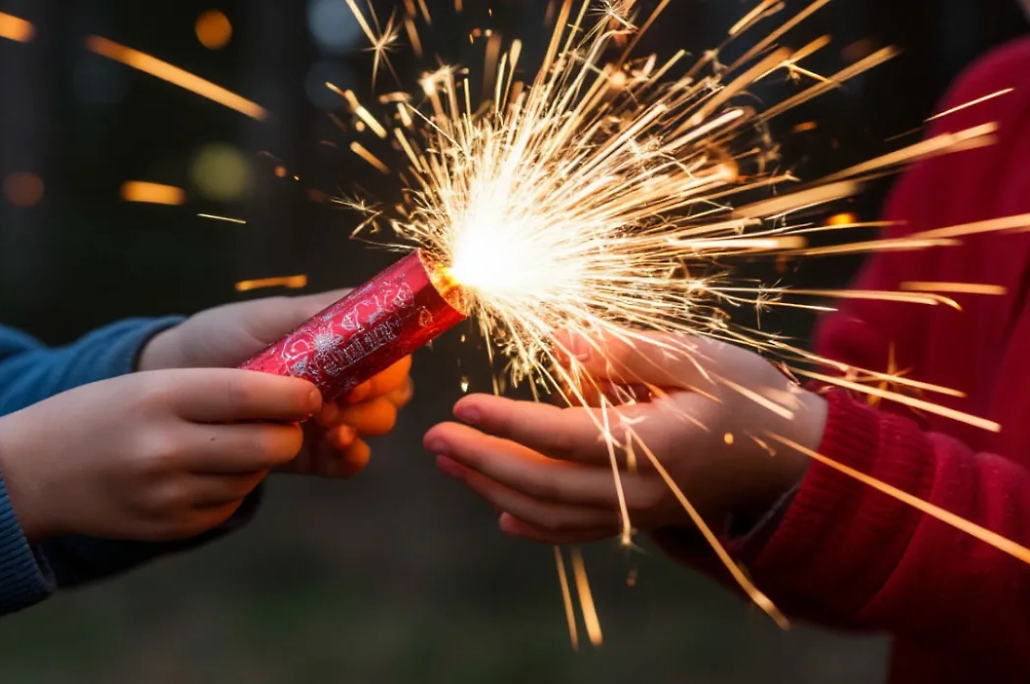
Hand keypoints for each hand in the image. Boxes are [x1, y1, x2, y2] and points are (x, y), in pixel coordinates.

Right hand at [0, 369, 320, 542]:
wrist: (28, 474)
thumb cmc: (98, 414)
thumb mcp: (148, 385)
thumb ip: (215, 389)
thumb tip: (293, 398)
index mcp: (161, 397)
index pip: (253, 393)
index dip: (295, 395)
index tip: (312, 393)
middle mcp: (166, 448)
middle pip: (268, 444)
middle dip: (289, 433)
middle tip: (287, 422)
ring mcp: (169, 494)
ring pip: (253, 476)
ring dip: (257, 460)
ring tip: (229, 443)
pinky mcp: (171, 526)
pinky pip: (229, 504)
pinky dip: (230, 487)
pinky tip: (203, 472)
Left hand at [138, 289, 413, 478]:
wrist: (180, 381)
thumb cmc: (224, 338)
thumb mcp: (268, 317)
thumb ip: (318, 313)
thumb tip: (370, 310)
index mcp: (345, 341)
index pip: (393, 353)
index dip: (386, 370)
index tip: (357, 380)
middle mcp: (348, 377)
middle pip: (394, 393)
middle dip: (371, 401)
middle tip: (331, 405)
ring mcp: (334, 416)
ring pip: (379, 425)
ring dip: (358, 425)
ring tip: (319, 423)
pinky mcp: (316, 452)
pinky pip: (352, 462)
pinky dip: (350, 455)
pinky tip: (327, 446)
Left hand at [423, 332, 826, 543]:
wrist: (794, 456)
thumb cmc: (746, 395)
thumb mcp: (696, 357)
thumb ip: (628, 351)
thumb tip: (562, 344)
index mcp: (657, 444)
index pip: (565, 437)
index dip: (509, 424)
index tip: (462, 406)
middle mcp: (643, 490)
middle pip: (546, 483)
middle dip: (483, 461)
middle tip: (433, 440)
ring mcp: (640, 513)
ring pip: (554, 512)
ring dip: (495, 488)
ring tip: (451, 463)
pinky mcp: (640, 520)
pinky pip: (578, 531)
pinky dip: (535, 526)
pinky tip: (500, 513)